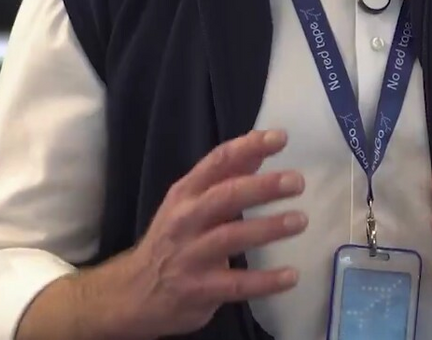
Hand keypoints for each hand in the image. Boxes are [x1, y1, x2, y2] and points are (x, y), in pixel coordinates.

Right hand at [77, 129, 306, 338]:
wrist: (131, 293)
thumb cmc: (172, 240)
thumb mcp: (191, 204)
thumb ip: (226, 178)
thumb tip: (260, 148)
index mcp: (185, 193)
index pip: (217, 162)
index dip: (248, 147)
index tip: (279, 137)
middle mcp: (185, 220)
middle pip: (225, 197)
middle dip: (262, 187)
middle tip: (296, 181)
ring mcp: (190, 255)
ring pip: (231, 237)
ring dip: (268, 228)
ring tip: (300, 220)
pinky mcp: (198, 290)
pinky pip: (236, 284)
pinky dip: (265, 281)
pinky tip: (291, 276)